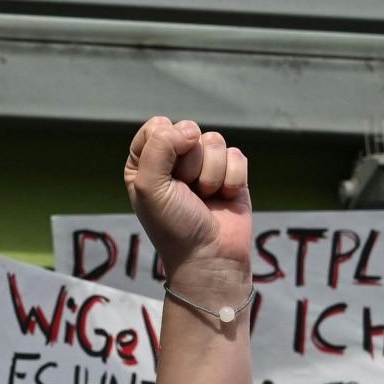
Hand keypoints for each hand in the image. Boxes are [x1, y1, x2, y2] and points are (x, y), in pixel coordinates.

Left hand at [124, 118, 251, 303]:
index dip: (165, 145)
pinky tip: (224, 198)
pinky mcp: (231, 173)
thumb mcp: (149, 186)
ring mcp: (205, 165)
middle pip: (189, 131)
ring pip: (215, 141)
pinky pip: (236, 155)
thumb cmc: (173, 226)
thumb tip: (191, 130)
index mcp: (147, 161)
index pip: (158, 126)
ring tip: (204, 198)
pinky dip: (231, 180)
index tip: (165, 176)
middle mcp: (175, 160)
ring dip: (211, 175)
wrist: (209, 257)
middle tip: (186, 192)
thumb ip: (159, 146)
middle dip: (190, 163)